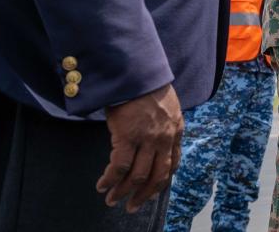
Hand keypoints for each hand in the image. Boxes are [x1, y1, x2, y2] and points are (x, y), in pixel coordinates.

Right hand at [96, 84, 183, 212]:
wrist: (137, 72)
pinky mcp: (128, 137)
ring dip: (123, 192)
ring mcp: (147, 139)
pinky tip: (102, 185)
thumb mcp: (165, 107)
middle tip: (132, 206)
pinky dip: (110, 180)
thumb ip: (162, 125)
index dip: (161, 181)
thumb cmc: (146, 86)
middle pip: (157, 176)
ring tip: (112, 200)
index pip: (173, 164)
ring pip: (137, 176)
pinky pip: (118, 167)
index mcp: (176, 131)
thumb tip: (151, 138)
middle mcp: (165, 138)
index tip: (151, 192)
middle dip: (144, 195)